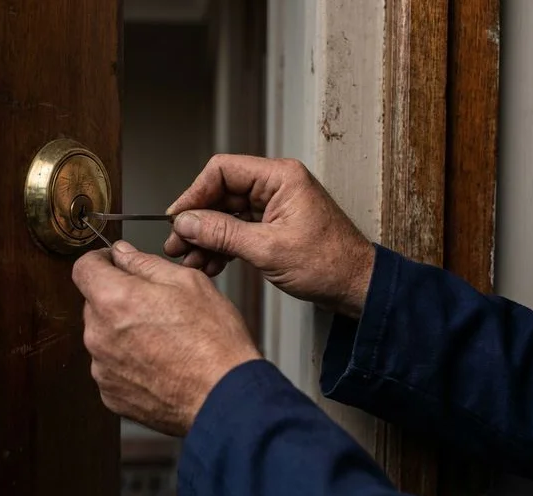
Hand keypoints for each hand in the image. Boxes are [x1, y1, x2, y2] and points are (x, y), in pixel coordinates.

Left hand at [72, 242, 260, 435]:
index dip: (101, 260)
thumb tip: (122, 253)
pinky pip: (112, 367)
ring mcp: (103, 369)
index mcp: (114, 300)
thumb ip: (145, 263)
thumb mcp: (188, 282)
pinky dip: (129, 361)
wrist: (226, 397)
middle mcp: (99, 335)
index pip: (84, 268)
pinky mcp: (111, 395)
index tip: (115, 263)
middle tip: (157, 304)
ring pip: (104, 336)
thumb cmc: (214, 341)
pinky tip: (160, 362)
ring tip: (164, 338)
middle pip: (95, 303)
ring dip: (123, 331)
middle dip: (118, 298)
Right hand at [165, 154, 373, 317]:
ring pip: (226, 215)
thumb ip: (223, 234)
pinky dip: (221, 246)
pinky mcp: (272, 226)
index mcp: (280, 177)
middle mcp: (275, 186)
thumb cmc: (329, 263)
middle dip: (197, 221)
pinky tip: (209, 264)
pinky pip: (237, 230)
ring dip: (206, 238)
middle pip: (220, 194)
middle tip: (177, 245)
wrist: (355, 287)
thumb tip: (187, 223)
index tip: (178, 217)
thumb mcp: (268, 249)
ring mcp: (273, 206)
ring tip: (190, 260)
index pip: (223, 171)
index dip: (195, 193)